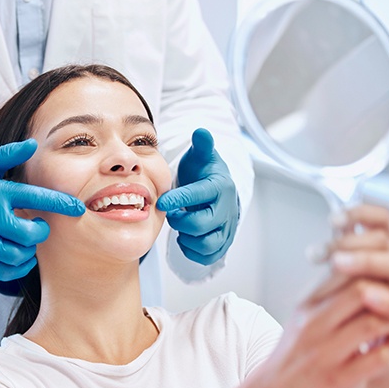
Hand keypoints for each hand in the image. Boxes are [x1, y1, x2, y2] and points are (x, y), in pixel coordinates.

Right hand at [0, 139, 84, 280]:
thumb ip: (8, 154)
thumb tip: (33, 145)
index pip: (35, 197)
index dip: (60, 203)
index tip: (78, 208)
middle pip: (28, 233)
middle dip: (41, 231)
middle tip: (39, 226)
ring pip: (17, 254)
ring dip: (30, 250)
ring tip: (27, 240)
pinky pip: (5, 271)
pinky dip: (19, 267)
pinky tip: (21, 256)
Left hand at [156, 128, 238, 265]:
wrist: (218, 190)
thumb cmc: (204, 173)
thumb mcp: (201, 156)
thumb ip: (201, 145)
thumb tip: (201, 131)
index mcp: (219, 187)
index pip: (199, 195)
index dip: (179, 199)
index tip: (162, 201)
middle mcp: (226, 210)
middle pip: (201, 224)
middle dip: (180, 220)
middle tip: (171, 213)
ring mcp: (226, 229)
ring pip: (207, 244)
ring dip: (187, 237)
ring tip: (180, 225)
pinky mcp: (222, 243)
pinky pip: (208, 256)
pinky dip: (193, 251)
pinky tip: (184, 238)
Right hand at [257, 205, 388, 387]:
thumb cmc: (293, 354)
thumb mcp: (301, 318)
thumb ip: (326, 296)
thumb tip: (355, 271)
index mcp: (305, 306)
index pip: (343, 270)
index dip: (370, 273)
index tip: (381, 283)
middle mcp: (312, 325)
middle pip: (361, 291)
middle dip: (386, 296)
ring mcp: (324, 352)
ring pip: (373, 323)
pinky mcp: (338, 379)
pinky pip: (378, 359)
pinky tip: (386, 354)